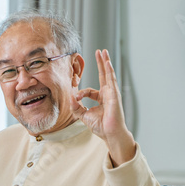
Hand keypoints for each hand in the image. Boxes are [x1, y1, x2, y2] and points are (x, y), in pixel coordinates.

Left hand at [72, 49, 135, 165]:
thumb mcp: (84, 116)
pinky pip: (111, 80)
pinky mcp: (114, 95)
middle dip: (101, 63)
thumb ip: (76, 107)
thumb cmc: (101, 126)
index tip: (76, 98)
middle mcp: (108, 94)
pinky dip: (109, 70)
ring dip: (105, 62)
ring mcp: (112, 93)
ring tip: (103, 52)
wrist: (110, 133)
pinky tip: (107, 62)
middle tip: (99, 52)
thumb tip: (70, 98)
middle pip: (104, 75)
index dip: (81, 93)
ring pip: (108, 74)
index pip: (90, 90)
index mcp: (101, 99)